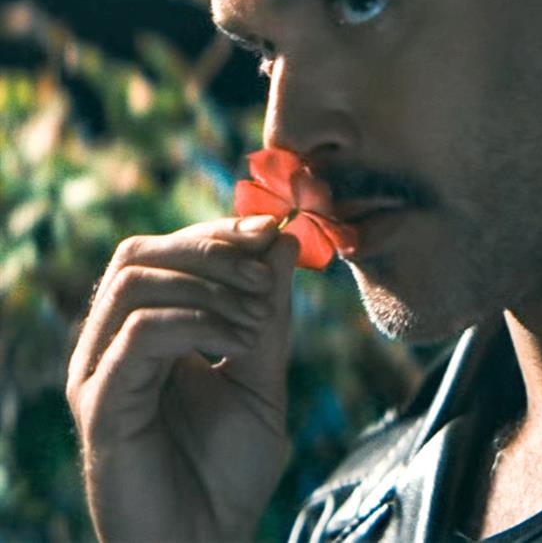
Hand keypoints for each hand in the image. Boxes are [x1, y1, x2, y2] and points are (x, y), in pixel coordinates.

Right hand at [66, 216, 297, 542]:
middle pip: (138, 253)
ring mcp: (100, 373)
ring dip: (207, 285)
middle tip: (264, 276)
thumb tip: (283, 237)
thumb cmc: (230, 469)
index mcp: (146, 331)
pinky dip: (196, 321)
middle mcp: (112, 345)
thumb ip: (269, 308)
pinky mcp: (101, 405)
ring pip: (133, 282)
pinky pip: (138, 333)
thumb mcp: (262, 371)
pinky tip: (236, 341)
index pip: (164, 251)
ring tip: (255, 317)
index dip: (215, 233)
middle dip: (209, 249)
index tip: (270, 231)